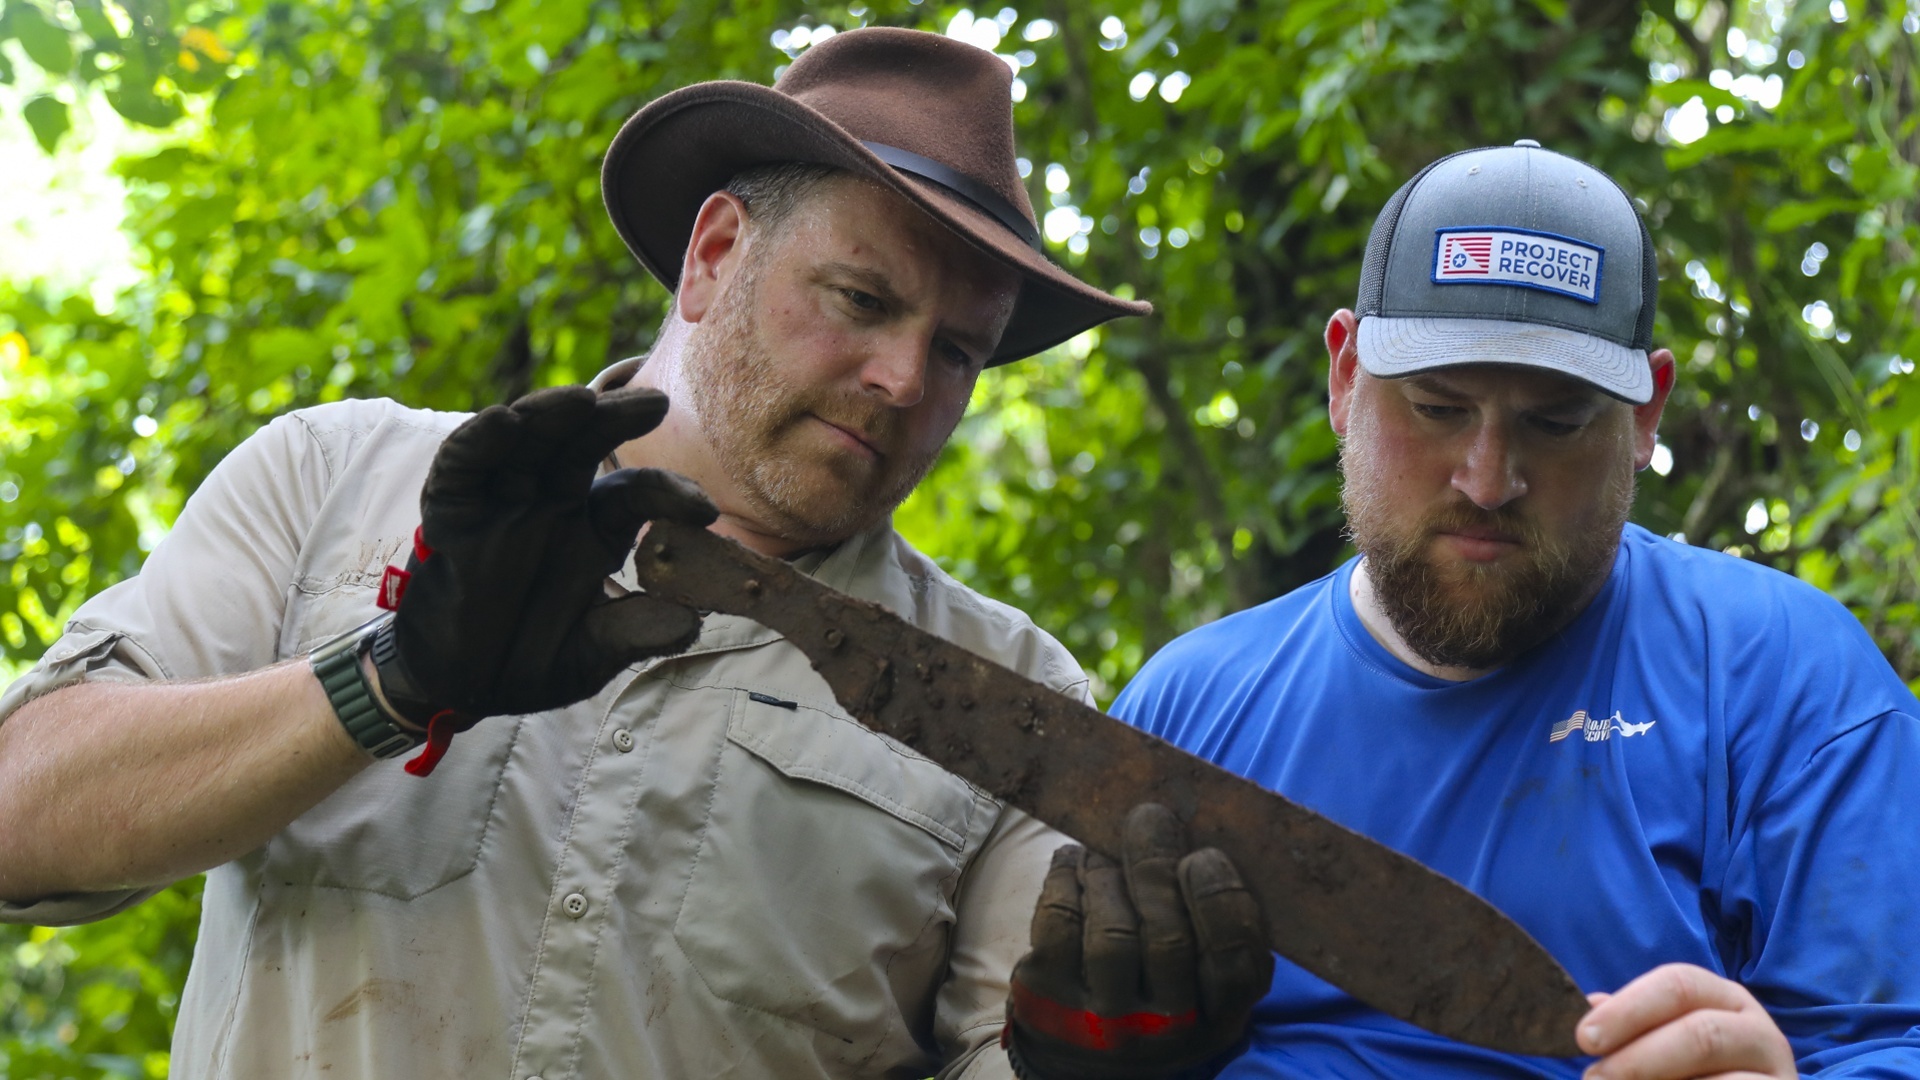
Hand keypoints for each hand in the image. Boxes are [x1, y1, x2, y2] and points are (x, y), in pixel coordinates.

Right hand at [377, 384, 716, 720]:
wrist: (460, 686)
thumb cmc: (530, 661)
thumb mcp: (591, 655)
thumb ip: (633, 634)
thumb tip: (691, 621)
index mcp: (594, 530)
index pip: (636, 494)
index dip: (670, 493)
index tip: (706, 511)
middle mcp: (552, 504)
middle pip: (583, 445)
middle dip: (615, 419)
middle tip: (656, 403)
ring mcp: (501, 503)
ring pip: (526, 441)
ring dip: (550, 415)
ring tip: (580, 401)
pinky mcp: (451, 514)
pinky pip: (463, 468)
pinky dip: (479, 442)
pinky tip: (502, 423)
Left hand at [1004, 803, 1272, 1079]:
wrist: (1083, 1056)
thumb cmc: (1157, 993)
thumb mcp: (1204, 980)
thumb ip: (1217, 923)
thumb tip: (1199, 832)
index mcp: (1217, 1017)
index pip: (1232, 965)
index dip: (1219, 903)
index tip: (1204, 855)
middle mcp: (1163, 1029)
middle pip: (1166, 939)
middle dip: (1156, 865)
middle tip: (1150, 818)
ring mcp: (1101, 1021)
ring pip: (1110, 932)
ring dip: (1108, 873)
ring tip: (1106, 849)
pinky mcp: (1046, 1000)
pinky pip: (1059, 924)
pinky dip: (1066, 879)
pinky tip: (1074, 864)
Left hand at [1577, 963, 1795, 1079]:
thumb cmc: (1696, 1074)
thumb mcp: (1667, 1043)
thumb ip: (1634, 1026)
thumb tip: (1591, 1005)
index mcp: (1725, 999)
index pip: (1678, 985)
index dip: (1628, 1009)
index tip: (1585, 1038)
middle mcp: (1760, 1032)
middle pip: (1700, 1033)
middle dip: (1638, 1058)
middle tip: (1595, 1079)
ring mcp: (1779, 1076)